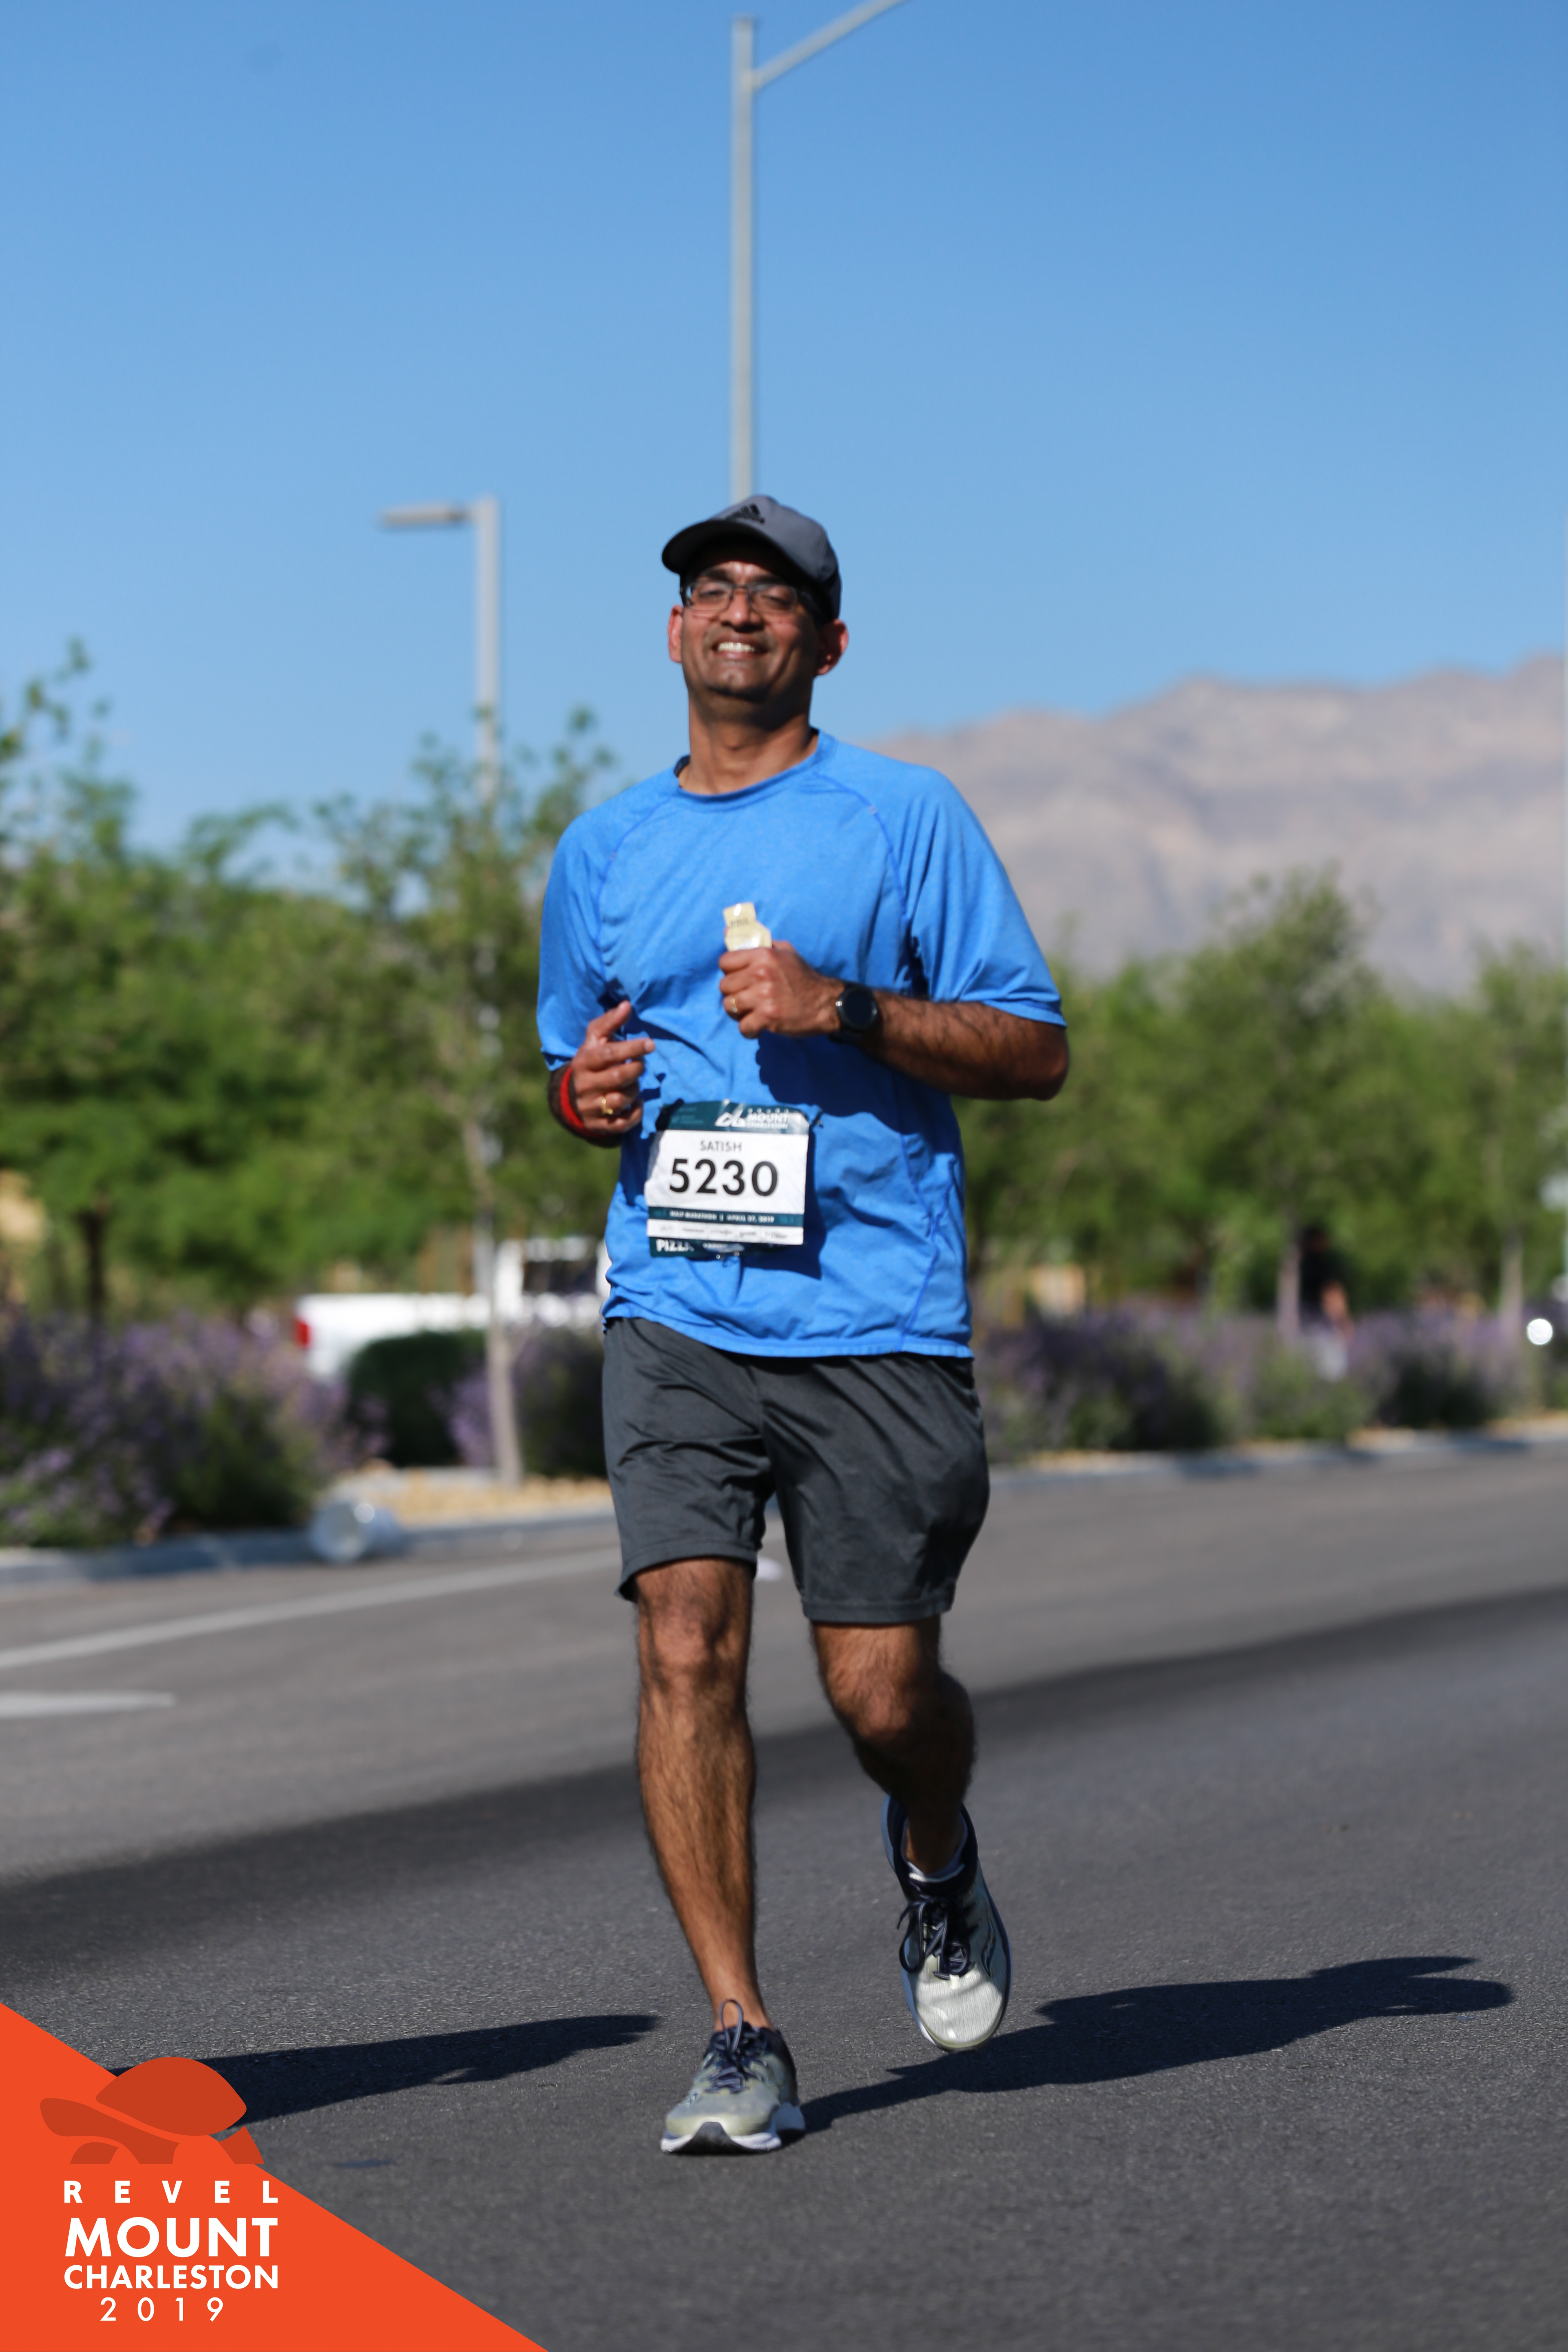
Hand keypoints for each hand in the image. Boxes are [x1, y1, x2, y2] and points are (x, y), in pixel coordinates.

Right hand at [563, 1001, 651, 1139]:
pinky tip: (637, 1102)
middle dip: (636, 1069)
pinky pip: (622, 1123)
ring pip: (620, 1100)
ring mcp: (589, 1107)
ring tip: (635, 1083)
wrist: (572, 1095)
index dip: (632, 1048)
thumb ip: (610, 1022)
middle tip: (641, 1064)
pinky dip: (635, 1113)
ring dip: (636, 1090)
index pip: (608, 1054)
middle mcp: (584, 1085)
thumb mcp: (595, 1039)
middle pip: (617, 1078)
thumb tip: (627, 1005)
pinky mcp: (597, 1125)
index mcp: (583, 1061)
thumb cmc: (591, 1061)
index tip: (650, 1044)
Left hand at [718, 942, 841, 1039]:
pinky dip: (749, 1030)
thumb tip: (727, 930)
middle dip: (732, 993)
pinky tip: (758, 1027)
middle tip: (746, 998)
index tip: (738, 979)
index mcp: (763, 955)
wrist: (825, 1003)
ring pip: (729, 1006)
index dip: (729, 972)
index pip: (725, 962)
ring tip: (751, 1012)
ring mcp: (764, 996)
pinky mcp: (768, 1017)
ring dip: (738, 1013)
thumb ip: (758, 943)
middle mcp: (761, 973)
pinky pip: (743, 1026)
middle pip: (724, 985)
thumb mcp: (785, 952)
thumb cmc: (803, 977)